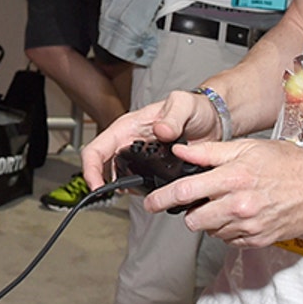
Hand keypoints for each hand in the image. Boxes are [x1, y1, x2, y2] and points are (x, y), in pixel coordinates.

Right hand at [79, 90, 222, 190]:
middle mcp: (128, 142)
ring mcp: (138, 157)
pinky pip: (136, 181)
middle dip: (100, 184)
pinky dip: (135, 191)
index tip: (97, 186)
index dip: (91, 168)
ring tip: (131, 197)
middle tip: (110, 198)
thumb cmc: (195, 108)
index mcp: (128, 127)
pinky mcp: (151, 168)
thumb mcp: (184, 105)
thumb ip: (173, 116)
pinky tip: (145, 195)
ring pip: (116, 176)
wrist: (212, 119)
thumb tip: (160, 131)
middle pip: (101, 166)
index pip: (97, 148)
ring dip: (117, 189)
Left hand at [140, 137, 302, 246]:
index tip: (150, 203)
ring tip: (227, 203)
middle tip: (198, 201)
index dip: (162, 198)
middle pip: (194, 219)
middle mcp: (239, 205)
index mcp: (234, 178)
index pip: (185, 192)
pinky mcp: (258, 240)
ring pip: (211, 231)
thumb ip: (210, 152)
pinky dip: (228, 229)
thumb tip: (180, 151)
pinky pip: (230, 240)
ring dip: (210, 220)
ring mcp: (250, 225)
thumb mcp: (247, 148)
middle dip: (189, 212)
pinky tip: (240, 214)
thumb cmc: (288, 163)